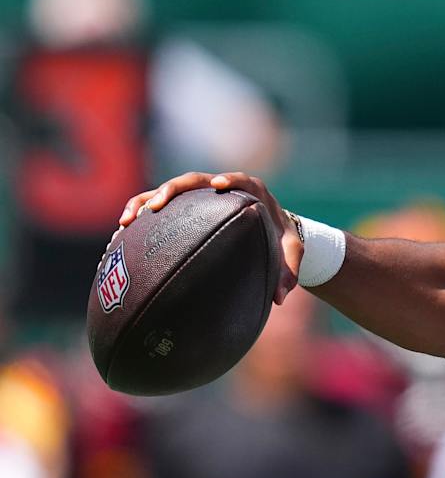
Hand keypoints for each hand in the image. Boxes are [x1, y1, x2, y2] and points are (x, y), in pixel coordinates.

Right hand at [121, 171, 303, 302]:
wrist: (269, 231)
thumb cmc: (279, 239)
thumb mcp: (291, 253)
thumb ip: (289, 271)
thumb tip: (280, 298)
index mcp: (251, 191)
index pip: (240, 180)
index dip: (229, 179)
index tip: (218, 185)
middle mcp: (220, 188)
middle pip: (192, 181)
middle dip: (171, 190)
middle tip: (155, 206)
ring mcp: (199, 197)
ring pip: (166, 192)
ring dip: (143, 203)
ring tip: (124, 223)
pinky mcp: (183, 208)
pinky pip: (158, 211)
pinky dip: (138, 220)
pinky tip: (120, 240)